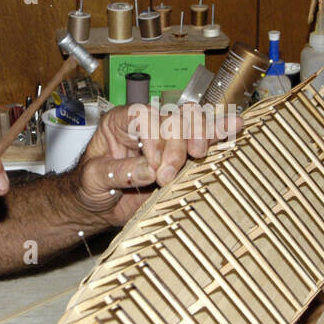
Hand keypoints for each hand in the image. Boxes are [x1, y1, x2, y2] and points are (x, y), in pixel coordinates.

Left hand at [72, 103, 241, 225]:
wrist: (95, 207)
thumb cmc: (87, 188)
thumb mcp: (93, 180)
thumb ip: (118, 172)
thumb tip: (148, 169)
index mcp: (120, 122)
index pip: (144, 115)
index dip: (153, 138)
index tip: (151, 166)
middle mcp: (146, 125)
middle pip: (171, 120)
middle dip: (175, 147)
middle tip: (166, 176)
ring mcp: (166, 139)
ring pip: (190, 124)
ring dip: (198, 137)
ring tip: (198, 154)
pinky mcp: (181, 156)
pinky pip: (202, 139)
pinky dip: (218, 132)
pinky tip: (235, 125)